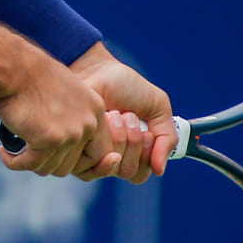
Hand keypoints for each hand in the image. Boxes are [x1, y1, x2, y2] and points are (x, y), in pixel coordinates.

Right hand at [0, 47, 114, 177]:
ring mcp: (70, 134)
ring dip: (29, 162)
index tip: (51, 155)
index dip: (72, 159)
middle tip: (27, 151)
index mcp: (95, 110)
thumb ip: (72, 116)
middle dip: (46, 161)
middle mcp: (88, 124)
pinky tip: (3, 152)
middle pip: (69, 164)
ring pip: (49, 168)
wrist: (12, 67)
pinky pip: (30, 165)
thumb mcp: (62, 92)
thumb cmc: (29, 74)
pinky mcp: (49, 140)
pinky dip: (14, 162)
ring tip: (14, 150)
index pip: (97, 153)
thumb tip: (65, 146)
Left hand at [70, 43, 176, 183]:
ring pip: (112, 168)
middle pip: (128, 172)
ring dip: (121, 138)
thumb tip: (159, 170)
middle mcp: (108, 156)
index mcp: (129, 152)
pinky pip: (94, 161)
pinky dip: (107, 138)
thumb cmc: (126, 86)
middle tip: (129, 116)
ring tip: (116, 115)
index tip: (147, 131)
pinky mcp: (74, 149)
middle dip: (135, 142)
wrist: (98, 69)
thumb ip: (167, 139)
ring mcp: (90, 154)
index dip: (147, 154)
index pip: (140, 174)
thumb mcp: (158, 109)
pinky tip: (105, 119)